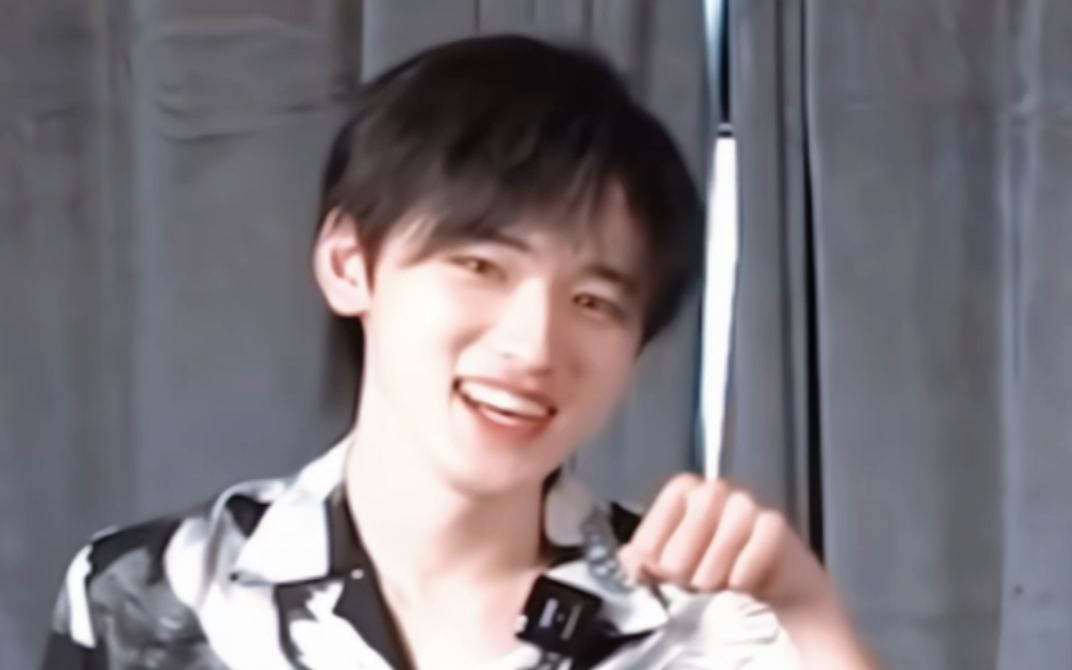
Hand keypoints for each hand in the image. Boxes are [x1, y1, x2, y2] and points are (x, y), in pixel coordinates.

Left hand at [618, 474, 829, 610]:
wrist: (762, 597)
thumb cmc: (709, 576)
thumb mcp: (670, 572)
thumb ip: (645, 563)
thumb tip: (631, 561)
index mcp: (684, 494)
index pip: (668, 502)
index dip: (656, 539)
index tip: (649, 569)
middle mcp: (716, 491)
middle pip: (701, 505)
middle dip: (685, 554)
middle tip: (682, 583)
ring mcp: (748, 506)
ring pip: (733, 522)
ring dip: (715, 563)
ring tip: (707, 589)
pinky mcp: (776, 527)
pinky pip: (764, 535)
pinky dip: (748, 563)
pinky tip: (738, 586)